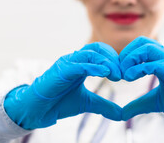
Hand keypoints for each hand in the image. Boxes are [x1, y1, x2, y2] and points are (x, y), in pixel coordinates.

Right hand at [4, 42, 121, 129]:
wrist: (39, 110)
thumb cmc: (60, 102)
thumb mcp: (87, 103)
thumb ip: (104, 105)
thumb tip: (121, 114)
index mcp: (81, 63)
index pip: (101, 52)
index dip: (115, 60)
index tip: (124, 75)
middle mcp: (74, 59)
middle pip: (98, 48)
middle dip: (113, 59)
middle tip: (122, 75)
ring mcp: (67, 63)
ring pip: (90, 53)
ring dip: (106, 62)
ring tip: (116, 75)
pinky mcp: (61, 70)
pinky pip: (80, 64)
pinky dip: (94, 66)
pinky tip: (105, 72)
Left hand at [120, 36, 163, 140]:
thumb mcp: (156, 101)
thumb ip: (139, 104)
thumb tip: (122, 113)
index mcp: (163, 60)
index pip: (141, 46)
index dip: (127, 56)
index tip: (119, 71)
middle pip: (141, 42)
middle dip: (126, 53)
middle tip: (119, 70)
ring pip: (146, 47)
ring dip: (130, 58)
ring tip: (124, 74)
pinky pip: (152, 61)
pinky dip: (137, 68)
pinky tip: (131, 77)